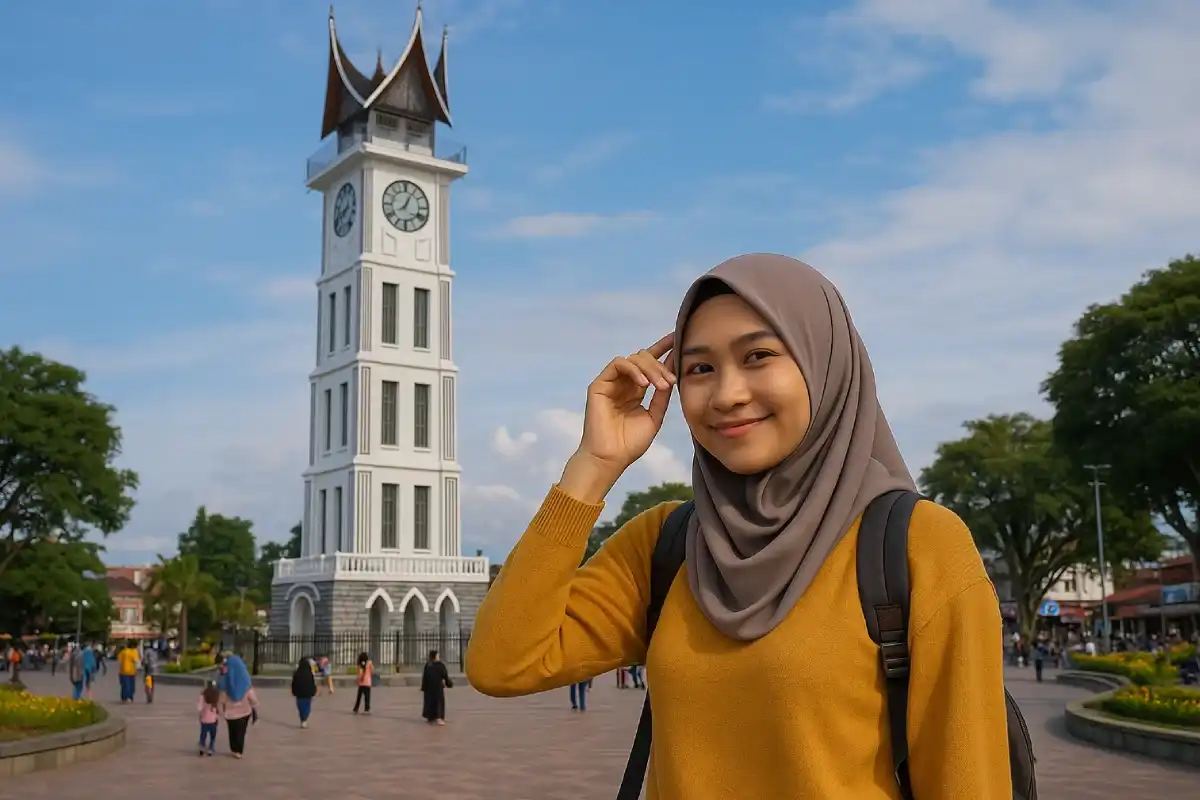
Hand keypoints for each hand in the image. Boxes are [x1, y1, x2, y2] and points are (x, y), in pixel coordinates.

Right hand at [570, 333, 675, 487]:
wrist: (611, 458)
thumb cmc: (630, 443)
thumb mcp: (655, 416)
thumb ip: (662, 395)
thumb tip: (672, 373)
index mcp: (636, 390)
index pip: (649, 363)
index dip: (663, 349)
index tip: (677, 339)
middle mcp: (623, 383)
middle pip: (643, 358)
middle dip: (661, 365)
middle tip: (672, 381)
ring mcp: (611, 383)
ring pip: (633, 359)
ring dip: (651, 368)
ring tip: (661, 385)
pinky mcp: (599, 384)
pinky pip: (618, 364)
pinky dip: (634, 370)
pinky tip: (644, 383)